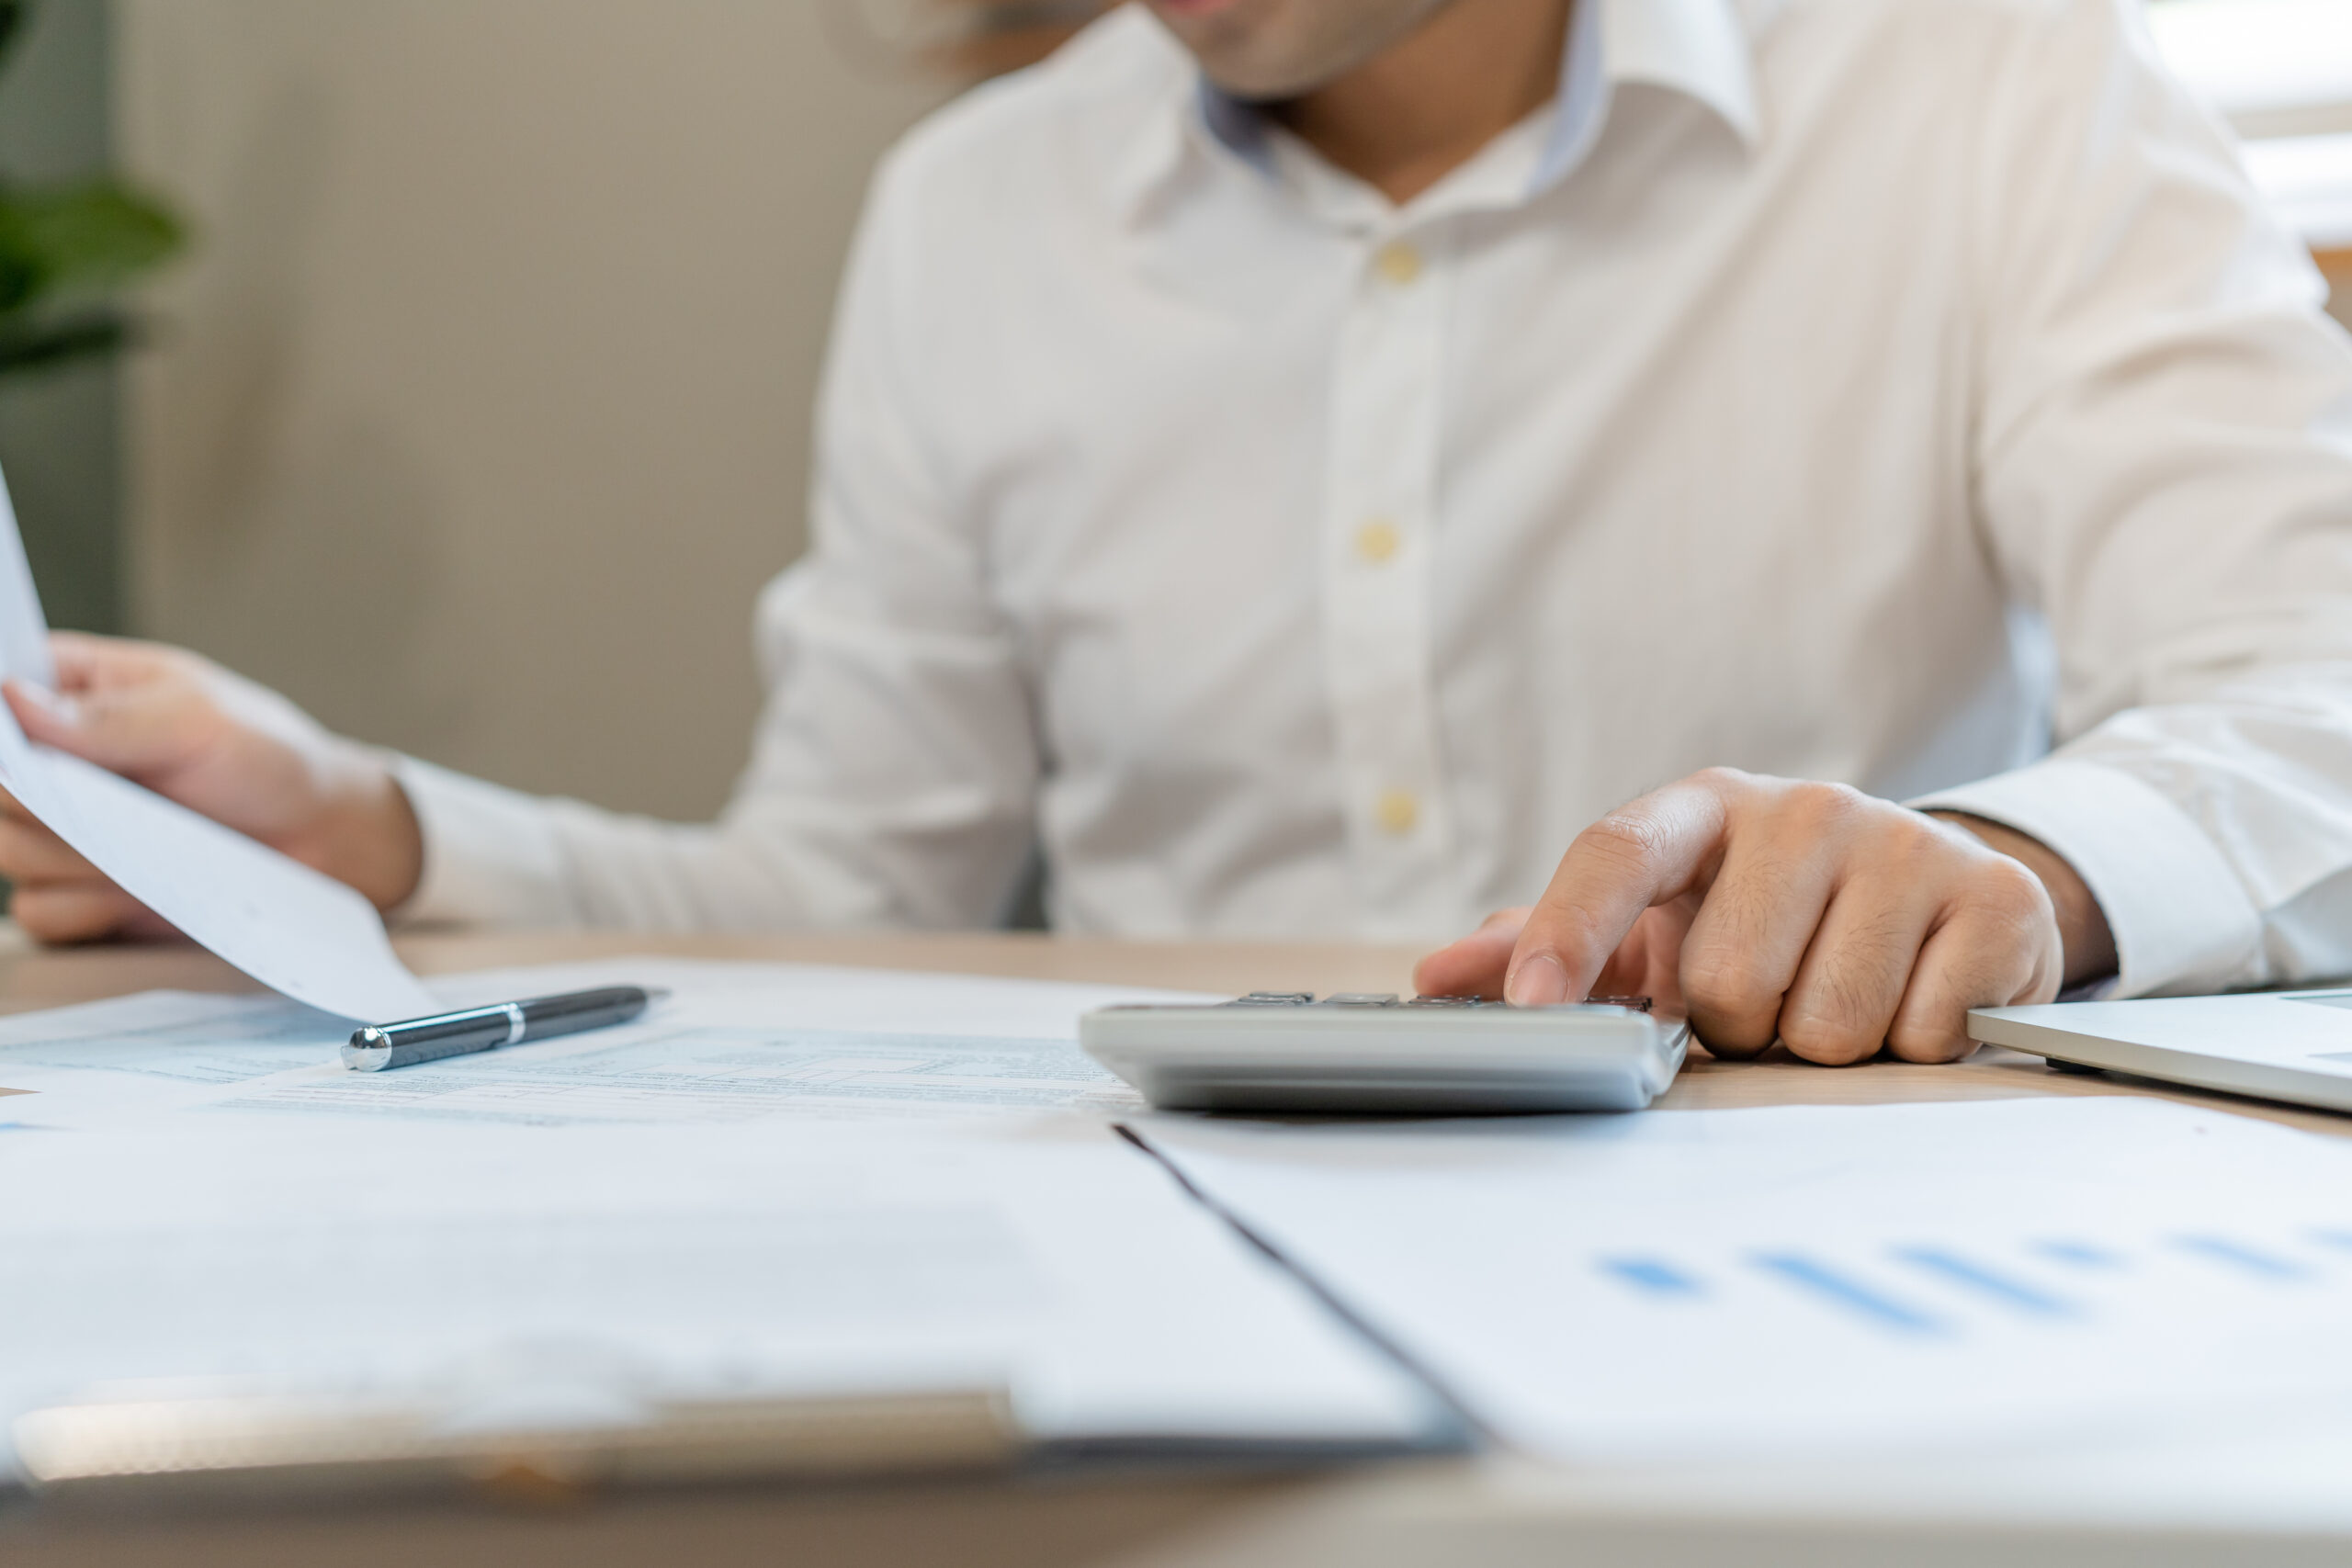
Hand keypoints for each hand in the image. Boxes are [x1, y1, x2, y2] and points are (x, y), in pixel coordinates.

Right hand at [0, 632, 422, 942]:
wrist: (320, 835)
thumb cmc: (266, 757)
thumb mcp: (198, 718)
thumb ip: (108, 717)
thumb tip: (14, 698)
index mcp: (72, 691)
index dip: (4, 728)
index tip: (31, 748)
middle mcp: (54, 762)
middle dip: (44, 802)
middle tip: (110, 800)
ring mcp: (64, 830)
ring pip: (10, 854)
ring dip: (72, 859)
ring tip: (147, 843)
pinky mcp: (83, 891)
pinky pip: (45, 913)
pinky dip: (86, 908)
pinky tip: (140, 890)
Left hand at [1413, 769, 2117, 1064]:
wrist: (1937, 896)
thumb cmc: (1769, 917)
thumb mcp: (1662, 922)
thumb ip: (1545, 947)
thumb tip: (1437, 980)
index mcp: (1702, 808)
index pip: (1614, 854)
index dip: (1565, 932)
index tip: (1531, 1009)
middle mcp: (1803, 807)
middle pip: (1729, 982)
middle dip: (1742, 1026)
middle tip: (1769, 1001)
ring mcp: (1904, 842)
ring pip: (1825, 1024)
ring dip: (1825, 1045)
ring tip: (1839, 997)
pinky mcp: (1995, 898)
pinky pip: (1922, 1033)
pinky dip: (1911, 1046)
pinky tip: (1912, 1001)